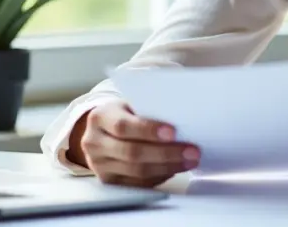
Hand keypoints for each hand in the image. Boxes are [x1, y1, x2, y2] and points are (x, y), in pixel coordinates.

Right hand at [70, 100, 200, 187]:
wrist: (101, 131)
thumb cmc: (124, 113)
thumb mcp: (129, 103)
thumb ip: (148, 109)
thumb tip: (182, 117)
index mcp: (99, 118)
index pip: (123, 126)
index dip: (148, 130)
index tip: (174, 132)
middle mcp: (94, 143)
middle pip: (132, 153)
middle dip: (166, 153)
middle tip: (193, 151)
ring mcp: (99, 166)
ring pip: (137, 171)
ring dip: (168, 166)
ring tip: (190, 160)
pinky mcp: (110, 182)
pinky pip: (138, 183)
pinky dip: (161, 176)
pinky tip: (177, 168)